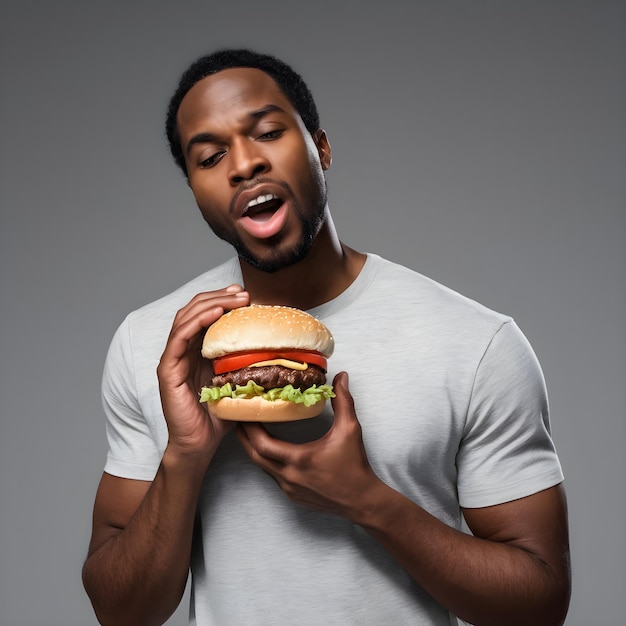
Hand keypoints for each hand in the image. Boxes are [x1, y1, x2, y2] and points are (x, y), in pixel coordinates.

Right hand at [157, 284, 249, 457]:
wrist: (199, 444)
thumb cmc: (218, 416)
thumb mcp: (237, 382)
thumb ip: (247, 364)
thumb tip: (277, 349)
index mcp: (196, 351)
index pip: (204, 315)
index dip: (222, 300)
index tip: (244, 294)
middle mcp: (182, 351)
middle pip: (194, 311)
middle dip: (218, 297)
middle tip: (241, 292)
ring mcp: (172, 359)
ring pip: (186, 318)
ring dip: (210, 304)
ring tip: (232, 298)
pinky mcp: (167, 370)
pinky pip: (179, 338)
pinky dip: (195, 322)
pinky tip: (213, 313)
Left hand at [237, 372, 381, 517]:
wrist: (361, 500)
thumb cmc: (355, 465)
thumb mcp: (350, 429)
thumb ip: (343, 401)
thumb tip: (341, 377)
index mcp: (299, 459)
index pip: (263, 444)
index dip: (250, 428)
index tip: (245, 413)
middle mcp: (289, 476)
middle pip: (255, 456)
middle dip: (244, 437)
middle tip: (239, 419)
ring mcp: (289, 488)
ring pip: (262, 467)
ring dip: (254, 449)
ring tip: (249, 431)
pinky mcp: (292, 495)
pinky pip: (272, 475)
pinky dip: (266, 460)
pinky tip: (268, 449)